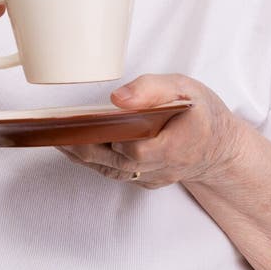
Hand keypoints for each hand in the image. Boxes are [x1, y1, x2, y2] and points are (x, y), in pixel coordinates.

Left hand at [56, 73, 239, 188]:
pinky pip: (112, 171)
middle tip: (53, 130)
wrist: (219, 148)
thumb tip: (117, 98)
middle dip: (83, 147)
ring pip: (109, 169)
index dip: (114, 139)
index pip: (137, 151)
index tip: (90, 123)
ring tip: (52, 133)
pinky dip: (90, 158)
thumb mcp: (186, 89)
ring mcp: (149, 178)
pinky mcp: (140, 180)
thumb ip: (153, 90)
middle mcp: (160, 169)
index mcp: (176, 146)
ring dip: (80, 154)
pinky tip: (70, 142)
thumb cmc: (201, 114)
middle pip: (115, 163)